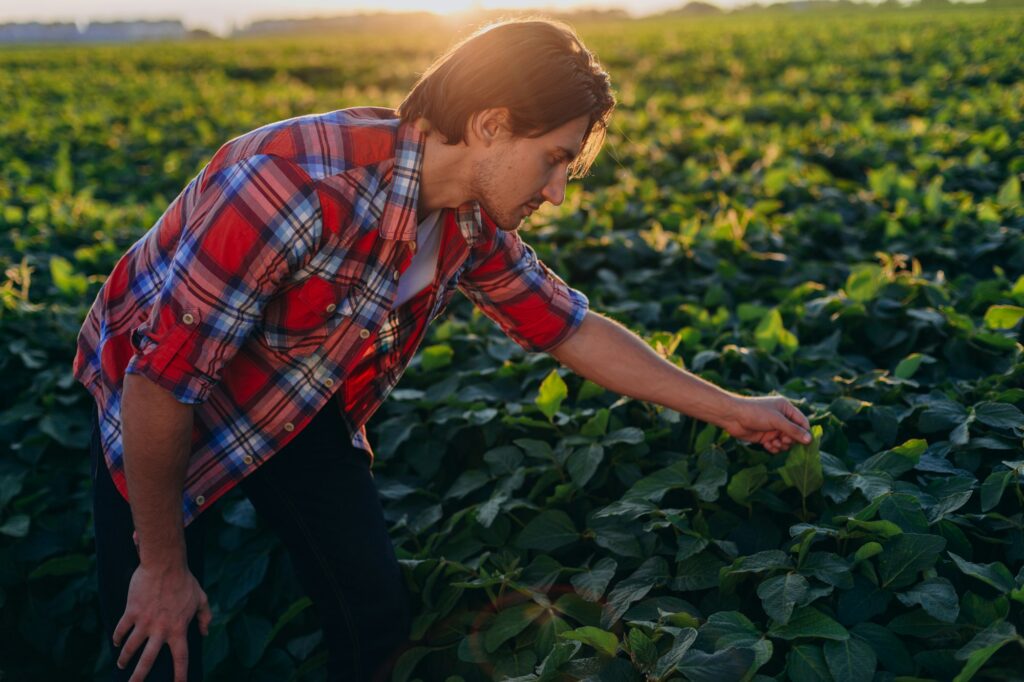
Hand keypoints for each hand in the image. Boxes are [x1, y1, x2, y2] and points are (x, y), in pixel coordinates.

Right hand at [113, 563, 211, 681]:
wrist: (165, 564)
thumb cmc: (185, 580)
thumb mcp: (201, 598)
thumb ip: (205, 617)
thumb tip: (204, 632)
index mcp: (179, 628)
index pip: (181, 658)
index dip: (180, 675)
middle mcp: (160, 630)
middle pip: (148, 660)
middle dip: (139, 677)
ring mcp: (144, 622)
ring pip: (130, 648)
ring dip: (125, 659)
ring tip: (122, 665)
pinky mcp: (131, 612)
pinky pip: (121, 630)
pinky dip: (117, 638)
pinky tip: (116, 642)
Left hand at [721, 395, 811, 454]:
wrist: (732, 417)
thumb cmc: (755, 413)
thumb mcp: (776, 420)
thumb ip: (793, 430)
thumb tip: (809, 440)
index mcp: (786, 409)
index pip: (802, 422)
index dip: (804, 432)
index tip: (805, 442)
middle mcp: (781, 418)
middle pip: (795, 434)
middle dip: (790, 439)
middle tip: (782, 439)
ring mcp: (773, 428)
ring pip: (785, 442)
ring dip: (781, 445)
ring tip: (774, 443)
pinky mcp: (765, 437)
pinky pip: (775, 446)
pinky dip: (773, 448)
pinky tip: (767, 445)